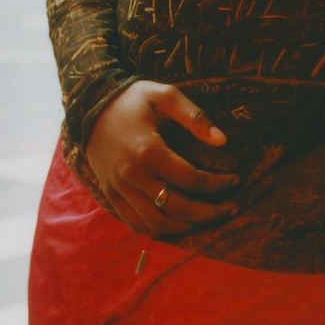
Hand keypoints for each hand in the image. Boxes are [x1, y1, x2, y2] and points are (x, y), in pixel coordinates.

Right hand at [85, 81, 239, 237]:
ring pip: (157, 223)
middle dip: (209, 213)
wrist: (89, 106)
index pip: (190, 179)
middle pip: (177, 208)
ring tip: (208, 218)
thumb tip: (222, 140)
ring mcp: (119, 189)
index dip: (217, 185)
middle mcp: (132, 176)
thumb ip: (195, 116)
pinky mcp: (111, 195)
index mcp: (148, 150)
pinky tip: (178, 223)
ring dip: (186, 226)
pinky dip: (159, 230)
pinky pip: (136, 224)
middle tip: (230, 208)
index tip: (235, 179)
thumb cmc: (132, 99)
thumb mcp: (165, 95)